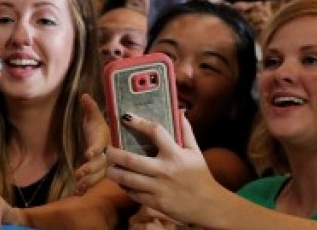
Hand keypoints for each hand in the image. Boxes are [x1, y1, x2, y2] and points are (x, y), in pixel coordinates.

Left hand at [72, 94, 109, 194]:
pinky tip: (78, 193)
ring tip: (79, 187)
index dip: (95, 149)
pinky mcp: (100, 172)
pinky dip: (87, 187)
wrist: (109, 137)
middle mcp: (108, 153)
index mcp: (105, 139)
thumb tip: (84, 96)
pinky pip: (95, 181)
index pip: (100, 144)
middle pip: (101, 163)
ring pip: (99, 175)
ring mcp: (105, 164)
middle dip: (90, 169)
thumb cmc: (97, 126)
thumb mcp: (93, 117)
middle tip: (78, 174)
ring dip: (89, 181)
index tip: (88, 154)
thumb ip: (89, 108)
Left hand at [105, 113, 222, 225]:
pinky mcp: (155, 203)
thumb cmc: (201, 176)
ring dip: (114, 172)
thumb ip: (186, 131)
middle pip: (131, 159)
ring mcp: (158, 188)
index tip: (126, 117)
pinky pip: (134, 194)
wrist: (209, 205)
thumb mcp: (196, 152)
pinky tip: (122, 182)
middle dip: (114, 154)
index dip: (138, 122)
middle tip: (107, 149)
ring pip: (127, 179)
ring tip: (109, 168)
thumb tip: (180, 112)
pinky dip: (125, 188)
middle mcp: (164, 170)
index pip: (155, 132)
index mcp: (175, 154)